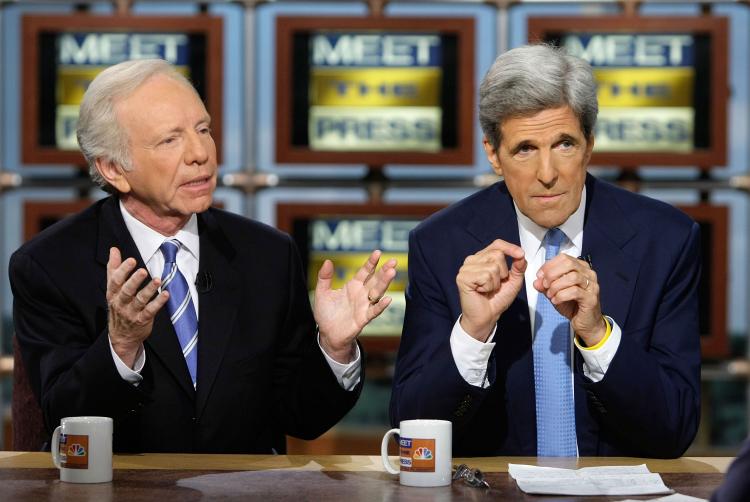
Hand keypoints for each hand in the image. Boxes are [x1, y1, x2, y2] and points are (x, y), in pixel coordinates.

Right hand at [107, 247, 168, 367]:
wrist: (121, 336)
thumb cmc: (118, 306)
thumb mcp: (113, 289)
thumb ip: (114, 268)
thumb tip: (113, 250)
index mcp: (113, 293)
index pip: (115, 281)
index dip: (123, 270)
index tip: (131, 260)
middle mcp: (120, 303)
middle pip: (126, 290)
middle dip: (134, 280)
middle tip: (143, 271)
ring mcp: (131, 312)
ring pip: (140, 300)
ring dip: (149, 290)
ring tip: (157, 280)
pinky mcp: (142, 320)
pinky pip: (150, 311)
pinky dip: (158, 302)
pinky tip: (166, 294)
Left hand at [314, 250, 396, 362]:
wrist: (327, 334)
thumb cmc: (326, 313)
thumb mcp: (322, 293)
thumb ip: (324, 277)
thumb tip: (328, 261)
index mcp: (353, 286)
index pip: (365, 272)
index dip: (371, 263)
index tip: (378, 252)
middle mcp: (361, 294)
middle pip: (375, 280)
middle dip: (384, 271)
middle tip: (393, 261)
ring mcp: (364, 306)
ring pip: (377, 293)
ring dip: (385, 283)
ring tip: (392, 273)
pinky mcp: (363, 319)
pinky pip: (374, 311)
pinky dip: (380, 306)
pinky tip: (387, 299)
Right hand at [456, 240, 526, 340]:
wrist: (487, 317)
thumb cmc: (497, 299)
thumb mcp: (513, 281)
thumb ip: (518, 267)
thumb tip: (521, 256)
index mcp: (483, 258)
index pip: (497, 244)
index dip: (509, 247)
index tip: (520, 254)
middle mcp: (472, 260)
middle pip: (497, 254)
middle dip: (503, 272)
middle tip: (495, 284)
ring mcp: (466, 268)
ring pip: (492, 266)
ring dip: (495, 282)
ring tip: (488, 289)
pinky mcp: (463, 277)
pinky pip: (485, 276)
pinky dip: (488, 286)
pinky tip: (482, 291)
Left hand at [533, 255, 605, 346]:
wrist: (586, 323)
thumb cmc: (573, 305)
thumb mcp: (555, 293)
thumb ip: (545, 286)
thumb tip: (536, 281)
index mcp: (580, 268)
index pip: (564, 258)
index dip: (549, 265)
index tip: (539, 275)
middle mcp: (588, 274)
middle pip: (568, 264)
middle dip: (552, 274)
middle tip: (544, 284)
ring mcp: (592, 285)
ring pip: (572, 277)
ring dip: (556, 286)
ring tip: (550, 294)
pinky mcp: (591, 298)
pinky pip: (574, 292)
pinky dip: (561, 295)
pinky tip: (556, 301)